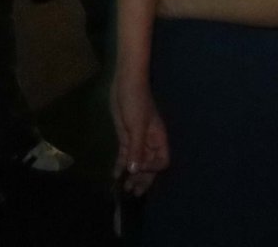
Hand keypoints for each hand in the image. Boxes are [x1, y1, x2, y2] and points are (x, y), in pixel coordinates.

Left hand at [111, 68, 169, 194]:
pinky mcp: (126, 137)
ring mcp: (137, 140)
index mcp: (158, 138)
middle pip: (149, 165)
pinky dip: (121, 165)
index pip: (162, 161)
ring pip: (137, 162)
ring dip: (132, 175)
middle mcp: (149, 142)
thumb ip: (137, 149)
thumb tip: (136, 171)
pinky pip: (125, 155)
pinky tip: (115, 175)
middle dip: (143, 179)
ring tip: (125, 188)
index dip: (152, 168)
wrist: (125, 84)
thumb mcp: (137, 126)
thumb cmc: (136, 102)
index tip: (140, 166)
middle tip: (133, 192)